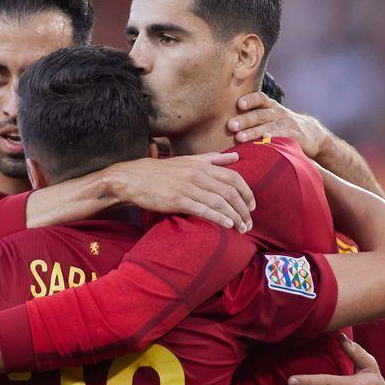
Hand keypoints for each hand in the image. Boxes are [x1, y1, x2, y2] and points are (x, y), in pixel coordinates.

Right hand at [111, 153, 254, 231]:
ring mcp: (187, 187)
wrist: (133, 178)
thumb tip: (236, 156)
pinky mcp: (177, 200)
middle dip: (244, 210)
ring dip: (235, 217)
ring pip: (220, 202)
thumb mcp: (188, 160)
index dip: (247, 193)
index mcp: (202, 166)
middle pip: (230, 192)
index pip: (234, 178)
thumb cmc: (161, 172)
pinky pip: (203, 209)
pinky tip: (227, 225)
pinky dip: (218, 217)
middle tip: (249, 223)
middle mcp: (198, 175)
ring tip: (241, 229)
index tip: (252, 206)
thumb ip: (213, 159)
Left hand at [228, 92, 331, 158]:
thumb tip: (223, 120)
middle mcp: (279, 113)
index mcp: (271, 106)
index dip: (250, 100)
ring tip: (240, 138)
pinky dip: (274, 139)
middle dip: (245, 120)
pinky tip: (264, 142)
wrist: (312, 134)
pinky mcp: (297, 136)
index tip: (239, 104)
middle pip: (261, 114)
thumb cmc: (281, 126)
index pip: (260, 99)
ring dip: (254, 132)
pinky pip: (284, 137)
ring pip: (269, 127)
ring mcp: (288, 124)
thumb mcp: (270, 117)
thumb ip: (252, 116)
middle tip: (231, 125)